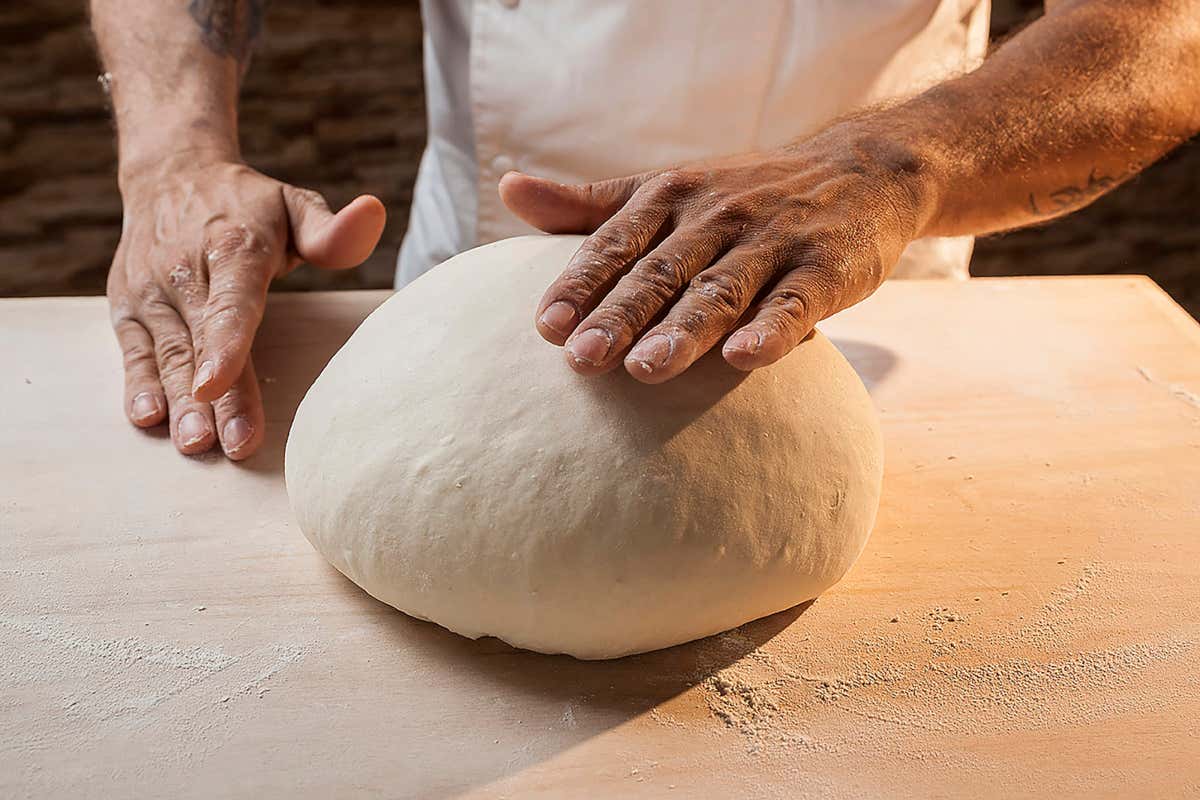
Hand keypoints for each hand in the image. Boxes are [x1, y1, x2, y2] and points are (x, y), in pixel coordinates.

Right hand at [108, 158, 385, 457]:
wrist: (171, 175)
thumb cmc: (249, 205)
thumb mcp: (295, 205)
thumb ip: (330, 229)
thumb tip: (373, 214)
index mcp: (232, 248)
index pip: (230, 303)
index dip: (224, 344)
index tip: (214, 384)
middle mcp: (183, 271)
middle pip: (201, 343)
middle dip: (216, 399)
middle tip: (231, 445)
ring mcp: (150, 291)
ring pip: (167, 355)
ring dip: (179, 404)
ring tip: (195, 444)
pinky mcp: (127, 306)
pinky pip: (134, 352)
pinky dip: (138, 385)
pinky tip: (149, 419)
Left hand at [500, 127, 931, 382]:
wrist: (862, 171)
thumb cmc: (744, 194)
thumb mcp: (666, 189)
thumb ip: (591, 204)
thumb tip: (508, 192)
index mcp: (671, 197)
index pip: (617, 242)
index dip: (582, 283)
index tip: (547, 326)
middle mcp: (718, 216)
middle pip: (662, 271)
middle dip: (620, 315)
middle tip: (582, 360)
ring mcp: (773, 241)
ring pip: (721, 289)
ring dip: (684, 330)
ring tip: (647, 370)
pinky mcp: (825, 269)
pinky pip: (796, 303)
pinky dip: (771, 329)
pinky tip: (744, 358)